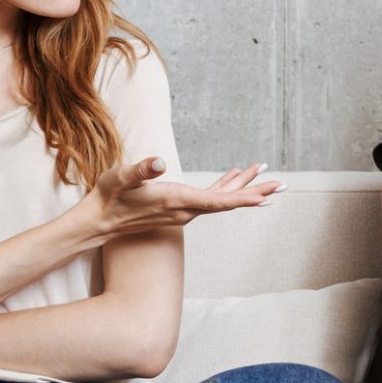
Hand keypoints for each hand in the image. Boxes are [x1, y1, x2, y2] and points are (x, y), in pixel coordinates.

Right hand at [77, 157, 280, 243]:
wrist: (99, 220)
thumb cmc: (109, 196)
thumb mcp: (121, 177)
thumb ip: (141, 170)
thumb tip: (160, 162)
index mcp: (176, 200)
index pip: (217, 200)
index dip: (242, 197)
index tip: (266, 196)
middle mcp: (185, 209)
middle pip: (227, 202)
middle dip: (255, 192)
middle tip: (282, 184)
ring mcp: (183, 210)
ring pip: (221, 199)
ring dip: (243, 186)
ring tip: (264, 172)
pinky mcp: (179, 207)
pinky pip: (210, 198)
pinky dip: (226, 187)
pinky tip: (235, 175)